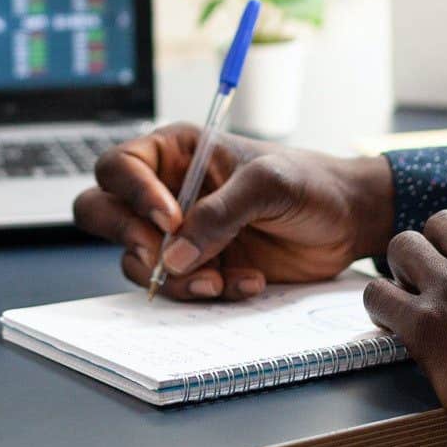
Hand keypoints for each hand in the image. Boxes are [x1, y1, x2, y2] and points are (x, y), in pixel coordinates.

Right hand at [73, 123, 393, 300]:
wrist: (345, 222)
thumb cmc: (308, 182)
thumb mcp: (269, 183)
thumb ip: (221, 213)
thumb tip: (175, 254)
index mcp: (176, 152)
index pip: (120, 167)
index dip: (133, 194)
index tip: (171, 220)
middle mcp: (165, 191)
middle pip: (101, 210)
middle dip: (128, 238)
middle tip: (163, 258)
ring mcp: (177, 233)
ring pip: (136, 260)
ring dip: (174, 278)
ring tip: (222, 280)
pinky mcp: (196, 268)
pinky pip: (175, 288)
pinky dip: (203, 293)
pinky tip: (244, 283)